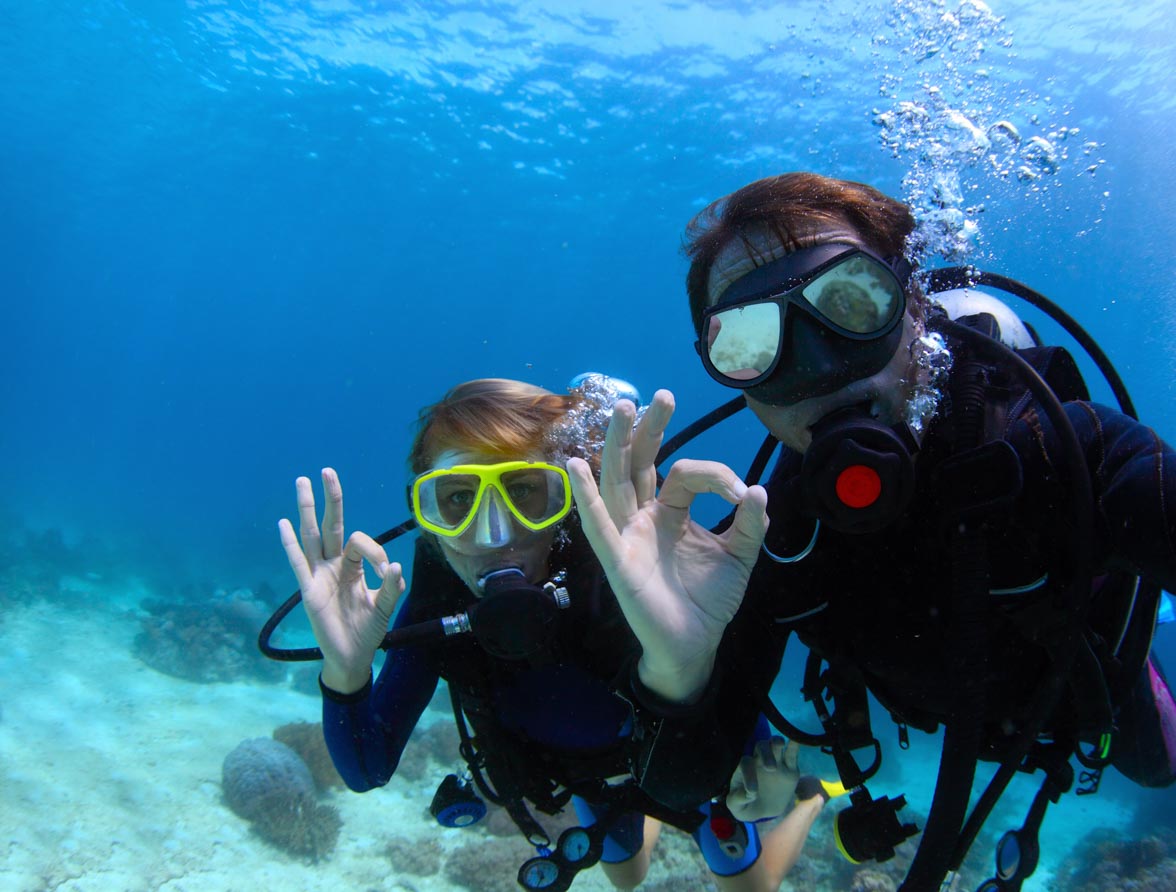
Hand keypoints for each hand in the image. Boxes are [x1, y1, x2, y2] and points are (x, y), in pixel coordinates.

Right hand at [278, 468, 404, 693]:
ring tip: (302, 482)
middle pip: (331, 525)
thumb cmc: (367, 631)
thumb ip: (391, 589)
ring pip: (312, 536)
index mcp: (354, 566)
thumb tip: (396, 568)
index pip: (360, 543)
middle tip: (326, 470)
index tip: (387, 574)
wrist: (352, 657)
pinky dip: (291, 544)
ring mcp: (319, 575)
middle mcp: (334, 565)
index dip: (376, 552)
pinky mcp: (308, 590)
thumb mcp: (384, 608)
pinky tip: (284, 523)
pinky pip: (298, 563)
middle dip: (331, 499)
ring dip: (308, 510)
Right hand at [567, 389, 767, 702]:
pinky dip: (586, 498)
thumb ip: (750, 524)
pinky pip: (599, 528)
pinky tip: (577, 468)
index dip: (715, 475)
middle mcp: (643, 517)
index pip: (683, 473)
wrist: (696, 645)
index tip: (741, 493)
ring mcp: (627, 536)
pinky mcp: (618, 561)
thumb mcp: (740, 556)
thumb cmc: (709, 600)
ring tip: (621, 409)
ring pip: (616, 482)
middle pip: (638, 463)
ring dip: (616, 445)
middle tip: (662, 395)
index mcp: (670, 511)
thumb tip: (757, 489)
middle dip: (648, 428)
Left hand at [727, 738, 799, 820]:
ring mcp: (776, 762)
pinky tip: (797, 740)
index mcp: (745, 768)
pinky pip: (792, 754)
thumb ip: (738, 800)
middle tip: (771, 768)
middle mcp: (759, 760)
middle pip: (761, 746)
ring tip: (781, 745)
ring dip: (777, 742)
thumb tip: (748, 794)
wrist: (764, 809)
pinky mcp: (790, 768)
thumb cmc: (746, 805)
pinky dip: (795, 746)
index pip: (746, 763)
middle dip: (766, 754)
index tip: (753, 793)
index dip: (749, 774)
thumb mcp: (737, 807)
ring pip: (775, 744)